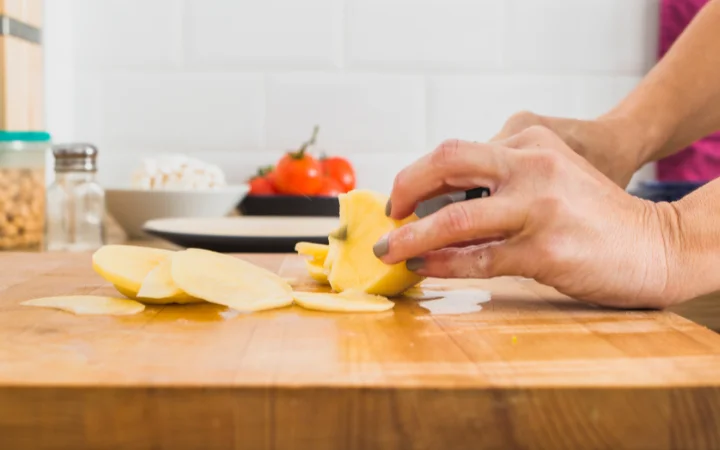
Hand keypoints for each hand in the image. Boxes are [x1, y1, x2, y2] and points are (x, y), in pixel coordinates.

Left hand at [375, 126, 682, 308]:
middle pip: (447, 163)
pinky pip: (477, 258)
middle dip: (405, 189)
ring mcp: (539, 208)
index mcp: (530, 142)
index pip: (455, 152)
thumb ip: (500, 179)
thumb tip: (435, 202)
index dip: (417, 176)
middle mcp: (533, 166)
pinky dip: (442, 264)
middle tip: (389, 216)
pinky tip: (424, 267)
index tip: (400, 199)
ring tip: (390, 249)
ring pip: (454, 219)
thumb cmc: (592, 215)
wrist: (654, 243)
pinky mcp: (545, 250)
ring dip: (412, 237)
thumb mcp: (548, 175)